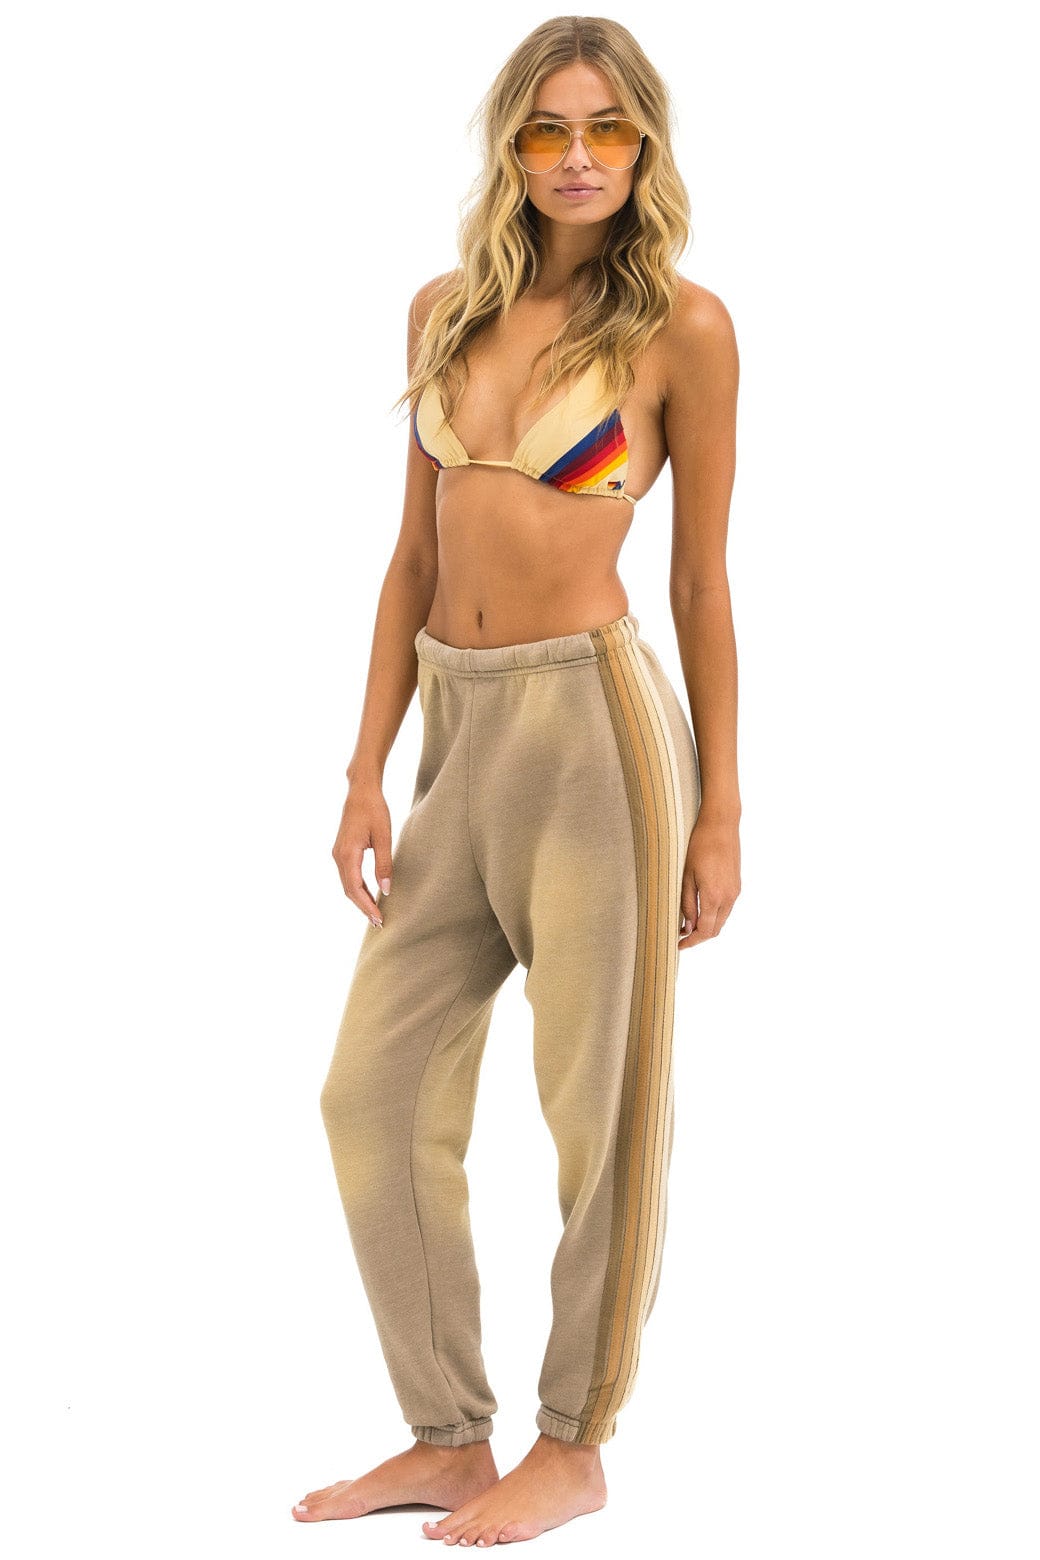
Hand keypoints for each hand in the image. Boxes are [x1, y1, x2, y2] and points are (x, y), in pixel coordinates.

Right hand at [332, 780, 392, 926]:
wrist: (361, 791)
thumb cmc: (374, 810)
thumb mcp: (383, 837)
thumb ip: (384, 864)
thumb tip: (385, 889)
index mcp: (347, 854)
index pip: (355, 888)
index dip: (366, 906)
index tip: (378, 919)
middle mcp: (338, 856)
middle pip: (348, 890)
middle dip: (362, 907)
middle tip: (378, 922)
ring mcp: (337, 854)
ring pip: (347, 884)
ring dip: (359, 899)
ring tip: (374, 913)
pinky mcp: (341, 851)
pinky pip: (348, 875)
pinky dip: (357, 888)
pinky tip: (368, 894)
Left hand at [678, 815, 740, 948]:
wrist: (721, 825)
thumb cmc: (699, 846)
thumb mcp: (687, 876)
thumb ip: (688, 903)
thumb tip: (687, 926)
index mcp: (714, 896)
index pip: (705, 931)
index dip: (692, 941)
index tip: (679, 944)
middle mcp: (729, 897)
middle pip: (715, 929)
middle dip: (699, 937)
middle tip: (681, 936)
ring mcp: (735, 891)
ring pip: (722, 920)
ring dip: (707, 926)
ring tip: (688, 924)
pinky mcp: (737, 885)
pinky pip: (726, 908)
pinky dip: (714, 915)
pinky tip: (701, 910)